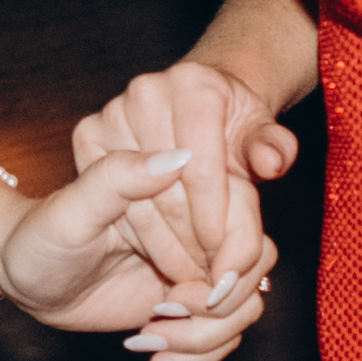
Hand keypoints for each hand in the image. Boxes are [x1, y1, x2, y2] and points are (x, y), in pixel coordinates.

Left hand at [0, 142, 269, 360]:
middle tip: (160, 311)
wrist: (27, 277)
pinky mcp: (191, 302)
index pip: (241, 208)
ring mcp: (198, 265)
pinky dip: (196, 355)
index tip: (190, 284)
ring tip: (147, 338)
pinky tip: (151, 358)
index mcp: (178, 184)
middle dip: (215, 303)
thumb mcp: (72, 209)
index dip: (232, 251)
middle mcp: (197, 223)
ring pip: (245, 305)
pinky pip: (225, 334)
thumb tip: (178, 157)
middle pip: (254, 264)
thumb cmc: (42, 235)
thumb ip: (120, 177)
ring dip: (202, 336)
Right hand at [73, 54, 299, 278]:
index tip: (225, 259)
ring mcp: (112, 112)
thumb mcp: (259, 139)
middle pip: (166, 188)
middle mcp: (148, 91)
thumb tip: (271, 160)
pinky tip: (165, 253)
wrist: (194, 112)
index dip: (213, 220)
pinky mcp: (88, 134)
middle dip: (192, 241)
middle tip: (212, 276)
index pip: (200, 167)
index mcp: (194, 84)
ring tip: (193, 272)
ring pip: (135, 201)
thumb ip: (273, 149)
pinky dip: (140, 236)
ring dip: (166, 246)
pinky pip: (111, 201)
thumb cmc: (231, 129)